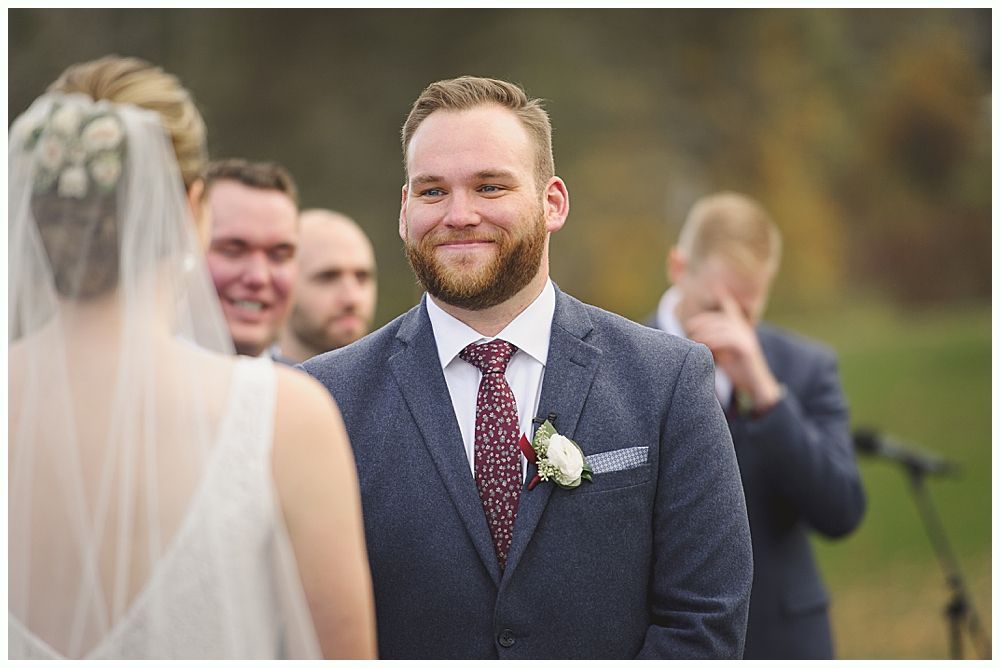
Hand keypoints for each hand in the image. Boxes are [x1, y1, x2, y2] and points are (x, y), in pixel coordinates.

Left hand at [684, 287, 781, 412]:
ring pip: (723, 327)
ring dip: (706, 331)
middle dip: (704, 320)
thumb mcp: (723, 353)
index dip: (724, 296)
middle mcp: (744, 330)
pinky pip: (730, 339)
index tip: (714, 287)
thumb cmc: (738, 371)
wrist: (757, 387)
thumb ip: (713, 342)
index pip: (730, 308)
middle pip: (721, 318)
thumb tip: (693, 338)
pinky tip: (705, 346)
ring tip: (693, 338)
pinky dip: (715, 340)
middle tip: (689, 328)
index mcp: (739, 328)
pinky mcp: (748, 349)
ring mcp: (747, 338)